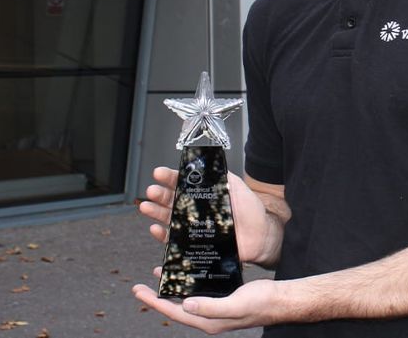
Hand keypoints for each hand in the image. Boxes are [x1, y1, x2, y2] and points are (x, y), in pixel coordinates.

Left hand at [132, 276, 282, 333]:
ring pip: (186, 298)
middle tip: (140, 286)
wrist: (281, 300)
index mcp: (208, 321)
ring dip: (172, 288)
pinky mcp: (221, 297)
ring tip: (159, 274)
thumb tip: (184, 304)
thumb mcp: (235, 305)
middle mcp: (208, 316)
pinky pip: (198, 291)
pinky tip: (186, 272)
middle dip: (157, 297)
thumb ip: (210, 307)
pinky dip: (187, 282)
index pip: (174, 312)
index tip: (139, 291)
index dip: (155, 302)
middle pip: (176, 307)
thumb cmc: (261, 303)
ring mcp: (214, 308)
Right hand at [137, 167, 274, 264]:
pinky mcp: (194, 243)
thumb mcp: (235, 185)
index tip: (159, 173)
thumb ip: (220, 174)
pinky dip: (162, 235)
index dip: (169, 177)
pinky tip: (155, 228)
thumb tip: (204, 162)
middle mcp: (195, 209)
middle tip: (152, 190)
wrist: (261, 235)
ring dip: (155, 212)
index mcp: (202, 193)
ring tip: (146, 207)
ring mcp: (193, 226)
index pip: (181, 182)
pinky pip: (173, 240)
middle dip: (159, 194)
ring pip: (168, 218)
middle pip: (170, 200)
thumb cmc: (250, 210)